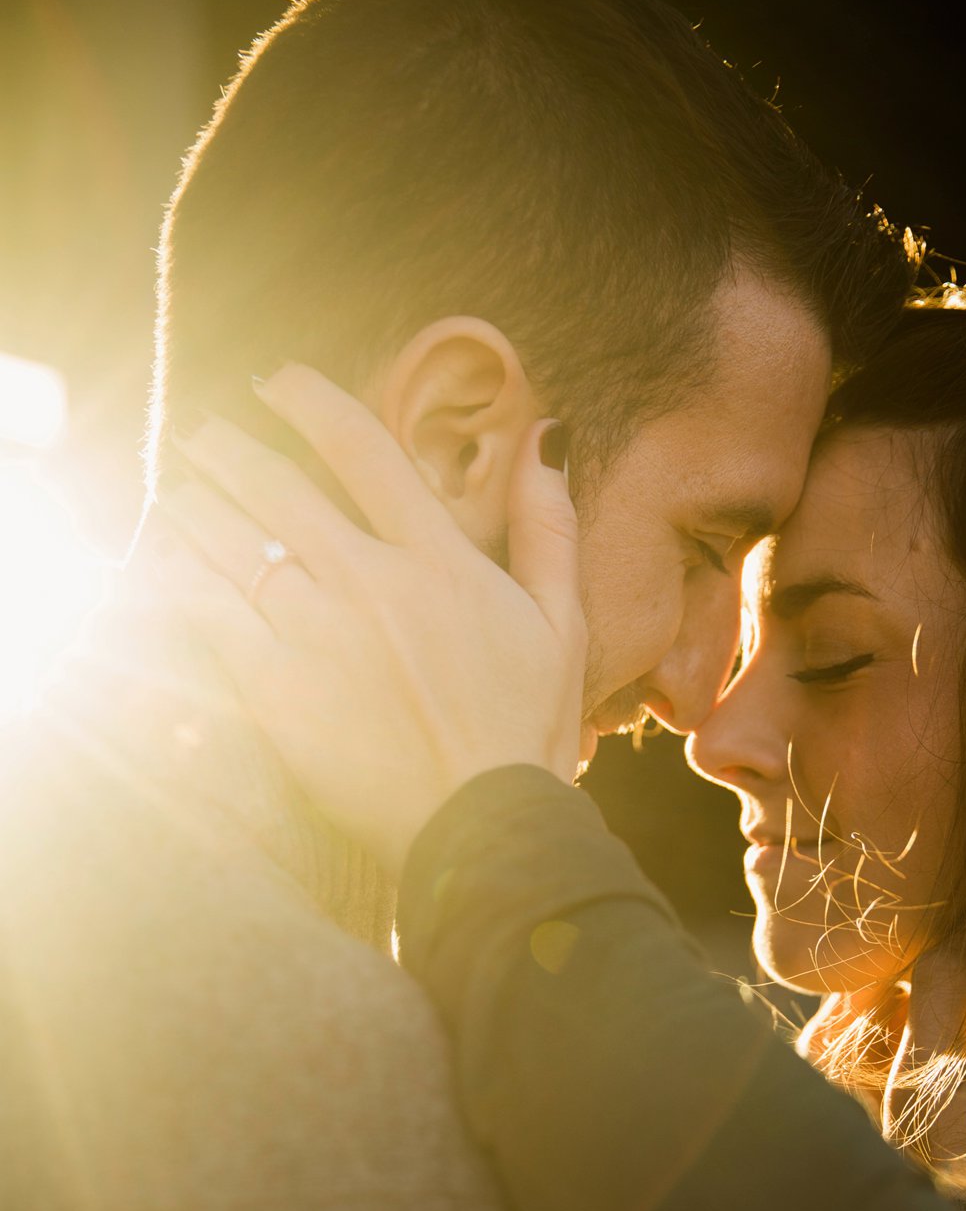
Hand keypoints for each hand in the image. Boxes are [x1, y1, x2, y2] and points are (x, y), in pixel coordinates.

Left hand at [150, 366, 587, 877]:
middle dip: (226, 448)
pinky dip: (173, 577)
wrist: (487, 826)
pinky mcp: (273, 687)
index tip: (276, 383)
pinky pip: (202, 610)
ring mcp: (315, 631)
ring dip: (190, 503)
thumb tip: (546, 436)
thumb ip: (549, 526)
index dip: (307, 400)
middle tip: (202, 435)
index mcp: (438, 558)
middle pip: (274, 484)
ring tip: (173, 493)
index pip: (361, 447)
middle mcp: (368, 580)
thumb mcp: (563, 623)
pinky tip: (157, 563)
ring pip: (227, 539)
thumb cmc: (529, 733)